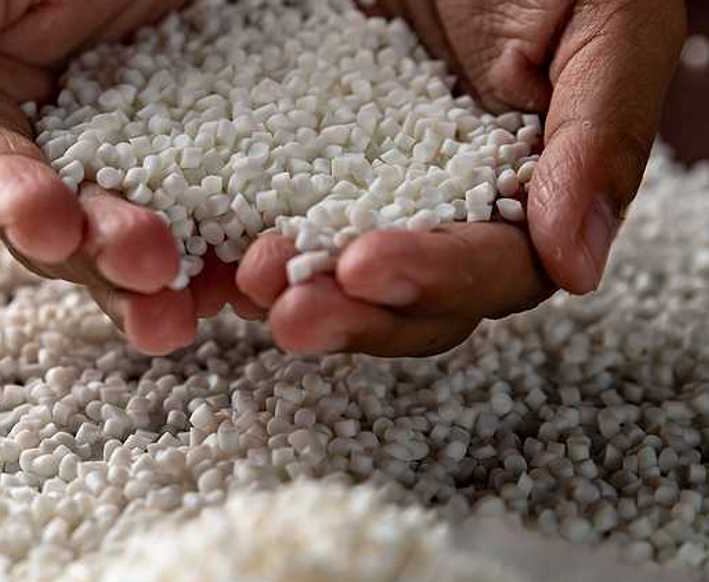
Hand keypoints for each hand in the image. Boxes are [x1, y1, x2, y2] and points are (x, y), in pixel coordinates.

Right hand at [0, 0, 261, 355]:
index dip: (14, 202)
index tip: (48, 225)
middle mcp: (61, 148)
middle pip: (68, 227)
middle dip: (101, 255)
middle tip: (148, 267)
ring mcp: (144, 160)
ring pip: (144, 241)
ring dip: (164, 285)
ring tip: (192, 311)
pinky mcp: (221, 162)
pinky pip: (225, 220)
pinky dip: (235, 256)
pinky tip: (251, 281)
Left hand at [239, 0, 685, 356]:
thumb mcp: (600, 21)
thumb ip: (599, 135)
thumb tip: (577, 266)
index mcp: (534, 189)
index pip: (496, 268)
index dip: (434, 279)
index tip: (367, 267)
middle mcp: (455, 206)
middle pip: (411, 300)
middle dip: (352, 313)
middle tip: (290, 311)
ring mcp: (380, 188)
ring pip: (340, 275)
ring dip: (295, 290)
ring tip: (248, 281)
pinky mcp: (316, 162)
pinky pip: (281, 215)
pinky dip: (251, 241)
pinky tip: (220, 249)